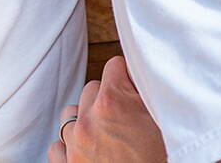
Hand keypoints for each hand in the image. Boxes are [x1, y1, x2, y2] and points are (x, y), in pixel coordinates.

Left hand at [47, 58, 164, 162]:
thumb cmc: (161, 157)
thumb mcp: (163, 122)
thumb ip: (147, 93)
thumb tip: (140, 73)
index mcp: (112, 104)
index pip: (114, 66)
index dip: (128, 76)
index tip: (135, 87)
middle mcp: (87, 122)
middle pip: (92, 88)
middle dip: (108, 98)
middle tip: (127, 115)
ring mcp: (74, 146)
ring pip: (71, 114)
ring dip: (86, 120)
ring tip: (107, 134)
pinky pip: (57, 146)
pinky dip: (70, 146)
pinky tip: (89, 151)